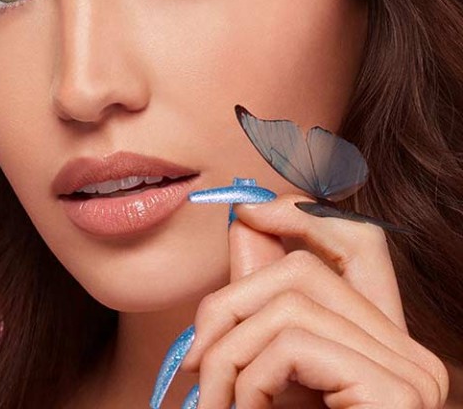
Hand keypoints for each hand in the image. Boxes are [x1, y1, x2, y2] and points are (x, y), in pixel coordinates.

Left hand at [178, 191, 449, 407]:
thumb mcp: (271, 379)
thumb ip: (262, 309)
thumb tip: (243, 225)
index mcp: (381, 343)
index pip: (362, 242)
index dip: (306, 215)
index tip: (247, 216)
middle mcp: (409, 351)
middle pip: (304, 267)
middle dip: (230, 303)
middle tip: (194, 363)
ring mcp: (411, 372)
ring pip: (289, 300)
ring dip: (229, 351)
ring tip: (211, 403)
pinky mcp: (396, 394)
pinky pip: (293, 344)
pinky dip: (247, 377)